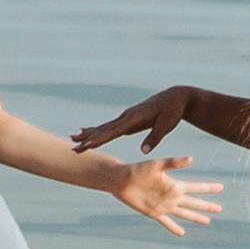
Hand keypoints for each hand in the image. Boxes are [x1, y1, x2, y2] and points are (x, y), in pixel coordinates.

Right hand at [75, 88, 196, 158]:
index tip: (88, 145)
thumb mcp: (167, 125)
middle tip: (74, 148)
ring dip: (89, 134)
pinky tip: (87, 132)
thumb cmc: (172, 111)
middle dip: (89, 139)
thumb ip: (155, 138)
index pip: (114, 130)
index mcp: (134, 117)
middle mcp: (126, 116)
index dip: (100, 138)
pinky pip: (109, 127)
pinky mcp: (128, 120)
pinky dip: (97, 131)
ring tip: (74, 140)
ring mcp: (126, 117)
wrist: (175, 97)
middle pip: (104, 129)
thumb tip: (144, 151)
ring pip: (104, 127)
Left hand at [113, 156, 224, 233]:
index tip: (221, 187)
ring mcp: (164, 206)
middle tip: (220, 208)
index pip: (196, 187)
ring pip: (185, 213)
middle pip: (194, 202)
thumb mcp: (157, 165)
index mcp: (175, 184)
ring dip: (196, 217)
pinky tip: (182, 233)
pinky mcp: (154, 213)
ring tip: (208, 221)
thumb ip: (174, 163)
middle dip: (207, 205)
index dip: (208, 188)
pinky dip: (174, 228)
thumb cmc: (138, 169)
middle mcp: (172, 196)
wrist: (121, 180)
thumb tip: (191, 158)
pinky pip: (167, 222)